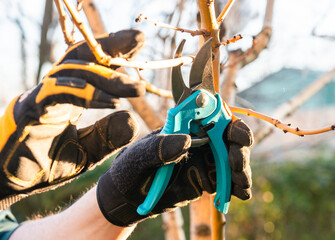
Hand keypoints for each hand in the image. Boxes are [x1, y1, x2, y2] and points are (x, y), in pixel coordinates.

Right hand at [0, 29, 144, 208]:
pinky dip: (84, 94)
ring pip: (73, 71)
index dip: (117, 55)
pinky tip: (112, 103)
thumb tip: (134, 120)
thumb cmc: (45, 164)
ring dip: (107, 77)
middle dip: (112, 45)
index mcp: (71, 97)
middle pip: (84, 57)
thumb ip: (107, 137)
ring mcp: (43, 97)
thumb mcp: (86, 152)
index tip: (141, 46)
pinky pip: (56, 92)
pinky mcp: (30, 109)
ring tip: (138, 89)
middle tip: (140, 38)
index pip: (95, 68)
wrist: (9, 181)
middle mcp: (57, 90)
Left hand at [96, 117, 252, 226]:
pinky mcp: (207, 178)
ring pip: (233, 156)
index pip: (207, 111)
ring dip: (242, 166)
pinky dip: (238, 185)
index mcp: (182, 125)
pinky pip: (228, 179)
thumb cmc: (130, 169)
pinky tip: (240, 192)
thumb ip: (159, 147)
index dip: (223, 114)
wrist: (128, 198)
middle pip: (228, 132)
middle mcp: (197, 138)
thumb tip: (186, 140)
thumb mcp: (139, 156)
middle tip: (235, 160)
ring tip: (240, 182)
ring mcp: (204, 158)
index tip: (229, 126)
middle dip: (239, 142)